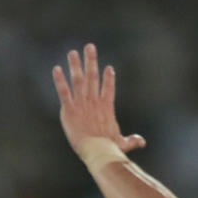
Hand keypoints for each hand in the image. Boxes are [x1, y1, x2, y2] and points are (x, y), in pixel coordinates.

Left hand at [52, 43, 145, 161]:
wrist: (97, 150)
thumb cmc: (110, 148)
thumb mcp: (123, 144)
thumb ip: (131, 141)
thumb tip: (142, 142)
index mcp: (106, 107)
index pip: (109, 88)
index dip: (108, 78)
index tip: (108, 68)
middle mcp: (94, 101)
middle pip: (93, 76)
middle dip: (91, 61)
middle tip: (89, 46)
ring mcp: (81, 104)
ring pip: (78, 79)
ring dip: (75, 65)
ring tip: (72, 52)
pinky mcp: (69, 109)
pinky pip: (64, 91)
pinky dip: (59, 80)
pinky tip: (56, 69)